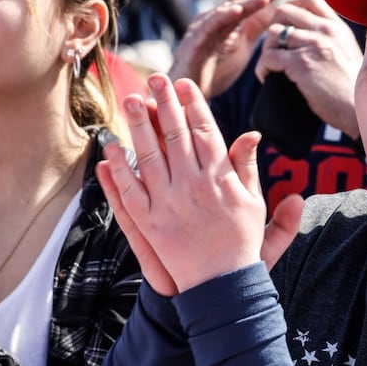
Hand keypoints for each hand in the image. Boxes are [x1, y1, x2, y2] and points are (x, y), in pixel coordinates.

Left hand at [98, 75, 273, 291]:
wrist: (223, 286)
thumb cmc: (242, 244)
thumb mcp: (255, 203)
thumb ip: (249, 167)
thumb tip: (253, 134)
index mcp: (221, 178)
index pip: (205, 131)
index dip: (194, 105)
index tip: (184, 85)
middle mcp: (194, 185)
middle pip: (176, 135)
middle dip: (166, 104)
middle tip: (156, 79)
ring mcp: (170, 203)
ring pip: (150, 155)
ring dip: (139, 125)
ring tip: (132, 100)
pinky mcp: (151, 223)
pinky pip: (131, 189)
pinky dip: (120, 167)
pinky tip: (111, 147)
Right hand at [168, 0, 287, 95]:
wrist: (189, 94)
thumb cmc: (214, 70)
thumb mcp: (241, 47)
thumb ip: (254, 29)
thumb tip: (275, 12)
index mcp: (225, 21)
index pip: (247, 2)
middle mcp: (212, 20)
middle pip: (238, 2)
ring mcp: (202, 29)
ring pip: (225, 11)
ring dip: (245, 2)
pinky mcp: (193, 42)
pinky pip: (208, 27)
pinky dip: (221, 17)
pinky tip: (235, 11)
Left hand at [253, 0, 362, 136]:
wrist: (357, 111)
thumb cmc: (352, 89)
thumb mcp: (348, 53)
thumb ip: (333, 38)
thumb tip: (313, 34)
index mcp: (336, 26)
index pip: (308, 0)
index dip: (291, 9)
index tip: (285, 26)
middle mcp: (325, 30)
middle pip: (284, 11)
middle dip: (273, 28)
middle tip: (273, 48)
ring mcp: (312, 45)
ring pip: (272, 33)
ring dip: (266, 49)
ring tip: (270, 66)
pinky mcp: (300, 64)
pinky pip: (268, 57)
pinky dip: (262, 68)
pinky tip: (266, 78)